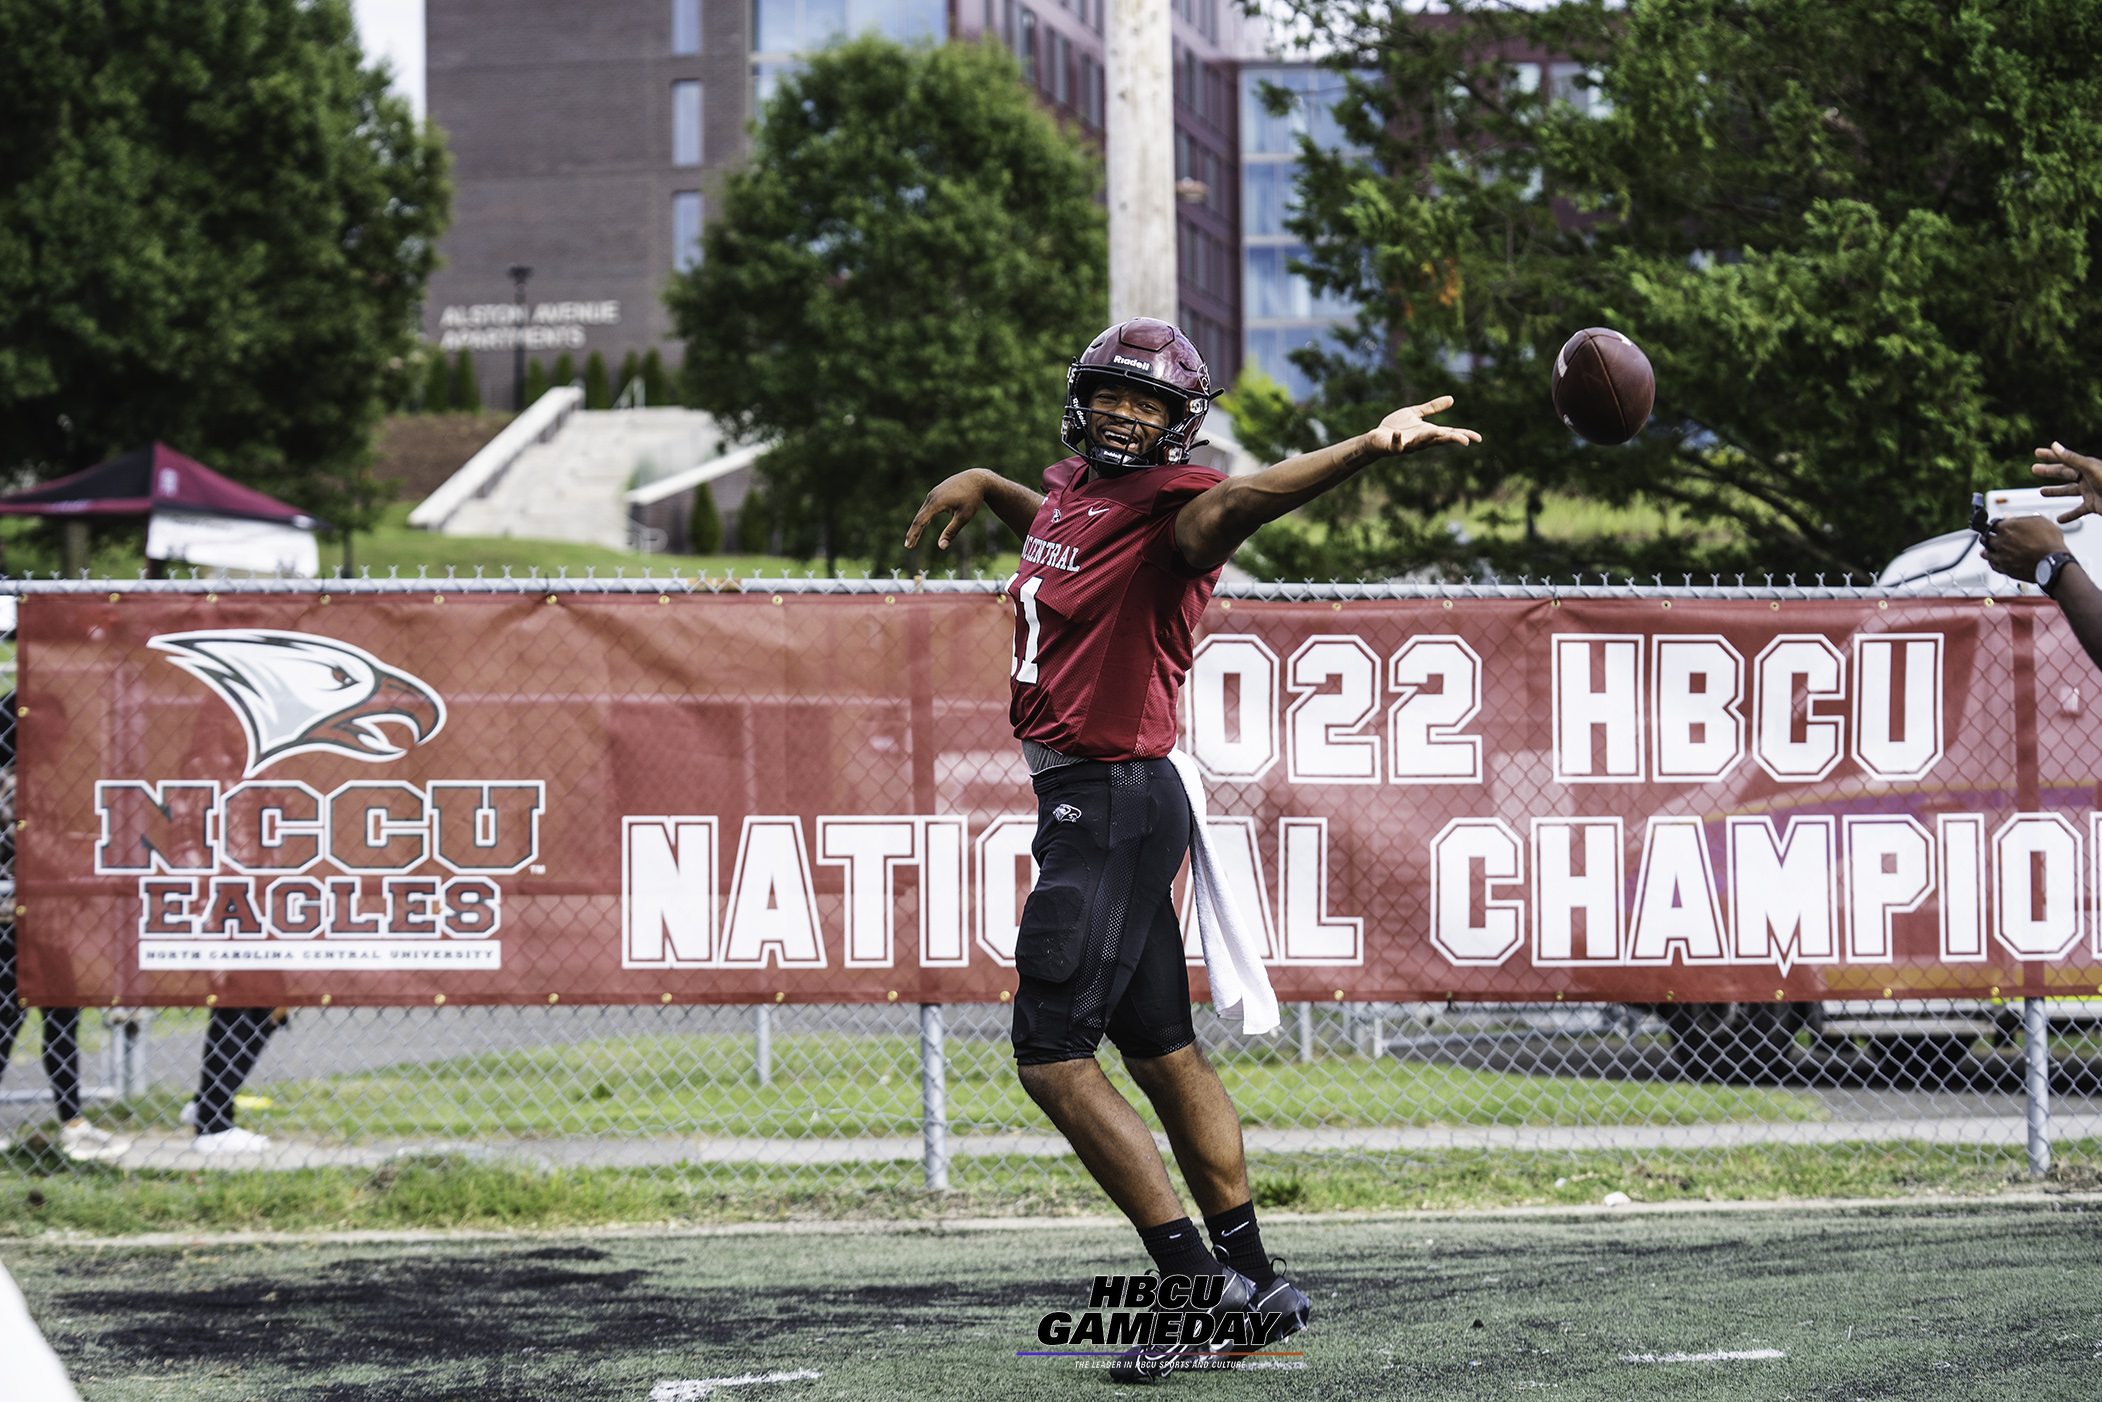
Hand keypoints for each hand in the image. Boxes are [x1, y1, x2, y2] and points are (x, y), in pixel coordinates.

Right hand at [904, 471, 986, 550]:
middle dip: (914, 531)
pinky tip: (926, 521)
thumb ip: (951, 531)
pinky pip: (929, 505)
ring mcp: (934, 492)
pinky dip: (926, 515)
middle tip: (909, 545)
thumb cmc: (972, 498)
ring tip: (915, 536)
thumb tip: (941, 547)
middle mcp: (932, 496)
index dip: (913, 534)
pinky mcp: (938, 491)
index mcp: (936, 502)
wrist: (978, 478)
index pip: (920, 521)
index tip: (908, 546)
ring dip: (920, 523)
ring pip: (924, 511)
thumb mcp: (964, 517)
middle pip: (919, 517)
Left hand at [1358, 396, 1481, 458]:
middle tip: (1465, 441)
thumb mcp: (1416, 414)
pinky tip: (1397, 434)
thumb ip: (1432, 408)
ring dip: (1428, 438)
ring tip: (1437, 432)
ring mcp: (1407, 445)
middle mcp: (1420, 441)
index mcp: (1427, 432)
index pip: (1449, 434)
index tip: (1478, 438)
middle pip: (1438, 440)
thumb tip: (1452, 399)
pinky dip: (1397, 440)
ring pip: (1420, 443)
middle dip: (1451, 439)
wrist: (1376, 438)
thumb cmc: (1396, 426)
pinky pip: (1396, 445)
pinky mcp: (1392, 447)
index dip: (1463, 435)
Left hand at [1982, 514, 2067, 581]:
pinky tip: (1996, 560)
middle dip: (1988, 537)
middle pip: (1986, 538)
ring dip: (1987, 550)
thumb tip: (2007, 516)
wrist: (2053, 563)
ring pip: (1986, 553)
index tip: (1998, 527)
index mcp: (2007, 527)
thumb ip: (2021, 519)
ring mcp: (2001, 556)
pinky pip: (1993, 565)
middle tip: (1989, 537)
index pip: (1993, 524)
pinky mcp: (2005, 568)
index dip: (1996, 525)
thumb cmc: (2050, 541)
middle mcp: (2000, 542)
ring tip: (1989, 550)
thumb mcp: (2039, 522)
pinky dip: (1993, 562)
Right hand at [2033, 442, 2101, 522]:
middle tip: (2034, 469)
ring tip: (2042, 492)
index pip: (2064, 459)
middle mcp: (2087, 478)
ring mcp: (2090, 491)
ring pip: (2069, 491)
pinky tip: (2060, 518)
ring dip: (2055, 492)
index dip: (2050, 455)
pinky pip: (2079, 510)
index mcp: (2086, 466)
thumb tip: (2054, 445)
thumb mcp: (2091, 469)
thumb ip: (2072, 458)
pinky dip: (2069, 515)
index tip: (2037, 452)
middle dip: (2049, 471)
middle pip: (2064, 473)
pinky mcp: (2094, 505)